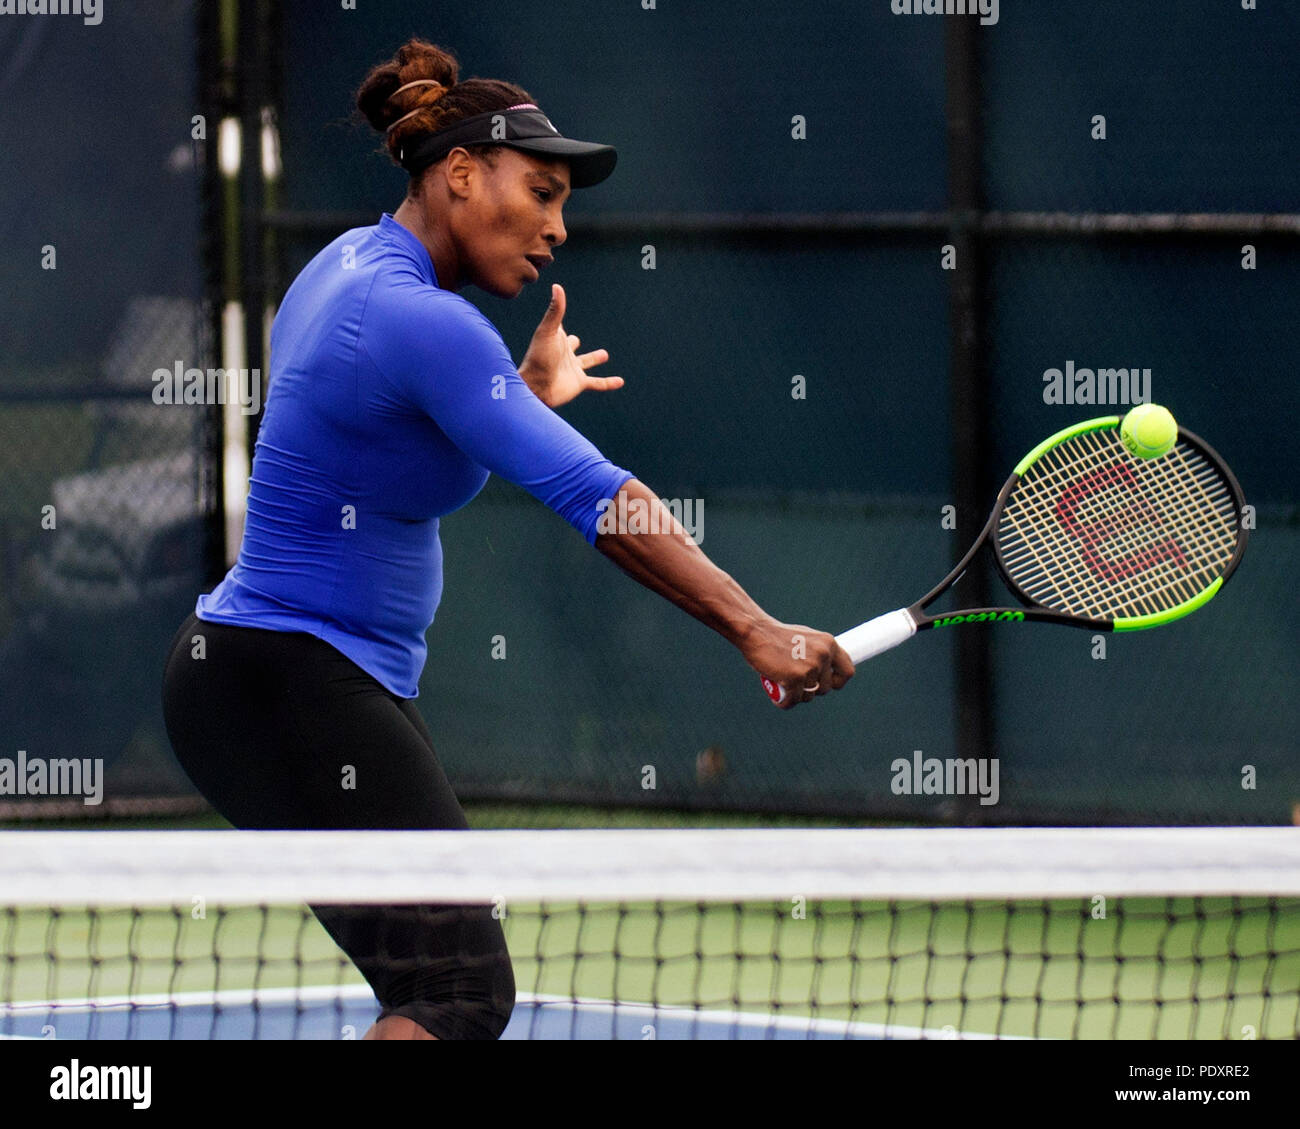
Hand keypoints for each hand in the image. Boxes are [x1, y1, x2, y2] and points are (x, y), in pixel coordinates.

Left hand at [517, 284, 624, 408]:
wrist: (537, 386)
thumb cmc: (539, 357)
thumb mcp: (549, 330)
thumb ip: (555, 310)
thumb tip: (557, 286)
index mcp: (556, 339)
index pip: (559, 325)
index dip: (558, 318)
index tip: (557, 308)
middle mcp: (564, 353)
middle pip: (571, 345)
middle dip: (573, 342)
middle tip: (574, 340)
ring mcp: (572, 368)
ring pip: (587, 362)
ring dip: (594, 359)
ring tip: (604, 354)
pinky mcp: (579, 383)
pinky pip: (598, 383)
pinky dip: (609, 383)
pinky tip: (620, 382)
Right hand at [739, 618, 854, 709]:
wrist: (756, 632)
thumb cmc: (777, 636)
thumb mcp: (806, 638)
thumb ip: (819, 651)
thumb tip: (829, 668)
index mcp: (829, 643)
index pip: (848, 671)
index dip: (838, 682)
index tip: (828, 684)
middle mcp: (823, 655)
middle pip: (826, 688)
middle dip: (812, 690)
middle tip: (797, 685)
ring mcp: (810, 667)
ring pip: (809, 696)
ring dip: (797, 696)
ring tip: (785, 688)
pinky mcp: (794, 678)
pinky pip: (793, 700)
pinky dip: (784, 702)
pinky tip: (777, 698)